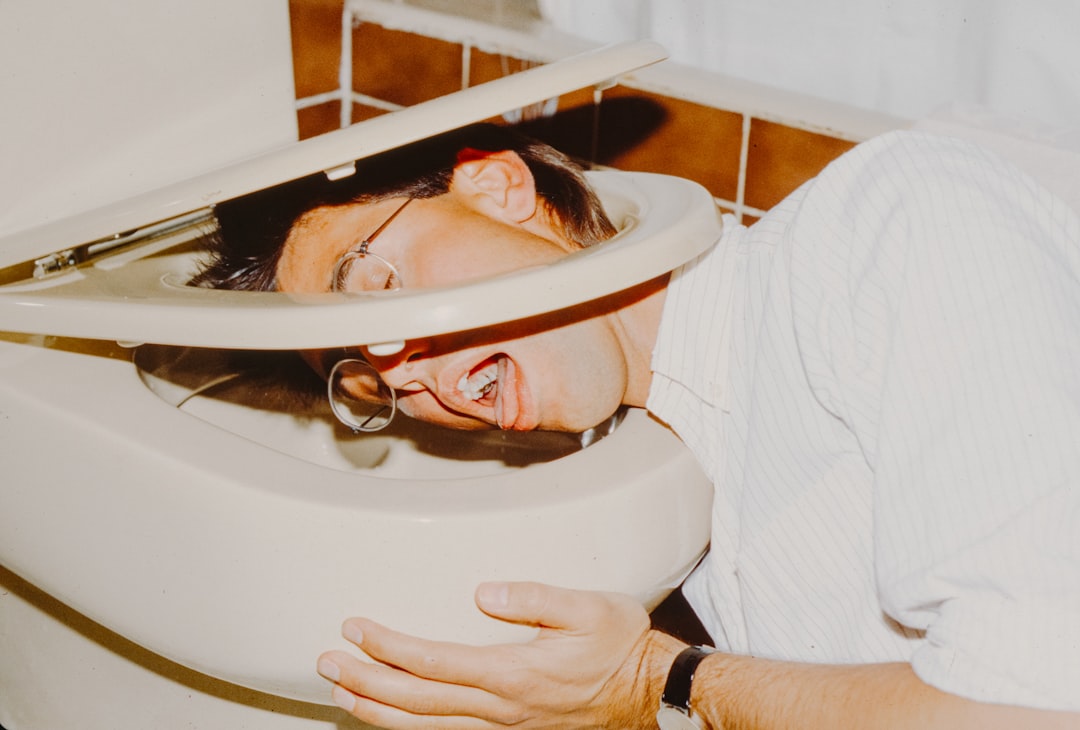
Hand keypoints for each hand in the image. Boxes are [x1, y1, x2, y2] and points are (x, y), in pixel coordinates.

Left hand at [316, 581, 679, 728]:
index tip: (355, 629)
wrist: (652, 692)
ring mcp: (506, 726)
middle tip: (326, 663)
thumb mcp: (589, 607)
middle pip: (417, 701)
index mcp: (514, 673)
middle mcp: (502, 707)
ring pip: (427, 727)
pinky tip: (395, 718)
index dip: (389, 648)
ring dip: (379, 711)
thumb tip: (484, 592)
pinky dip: (412, 727)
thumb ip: (534, 597)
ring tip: (342, 696)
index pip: (434, 662)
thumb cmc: (621, 646)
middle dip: (365, 682)